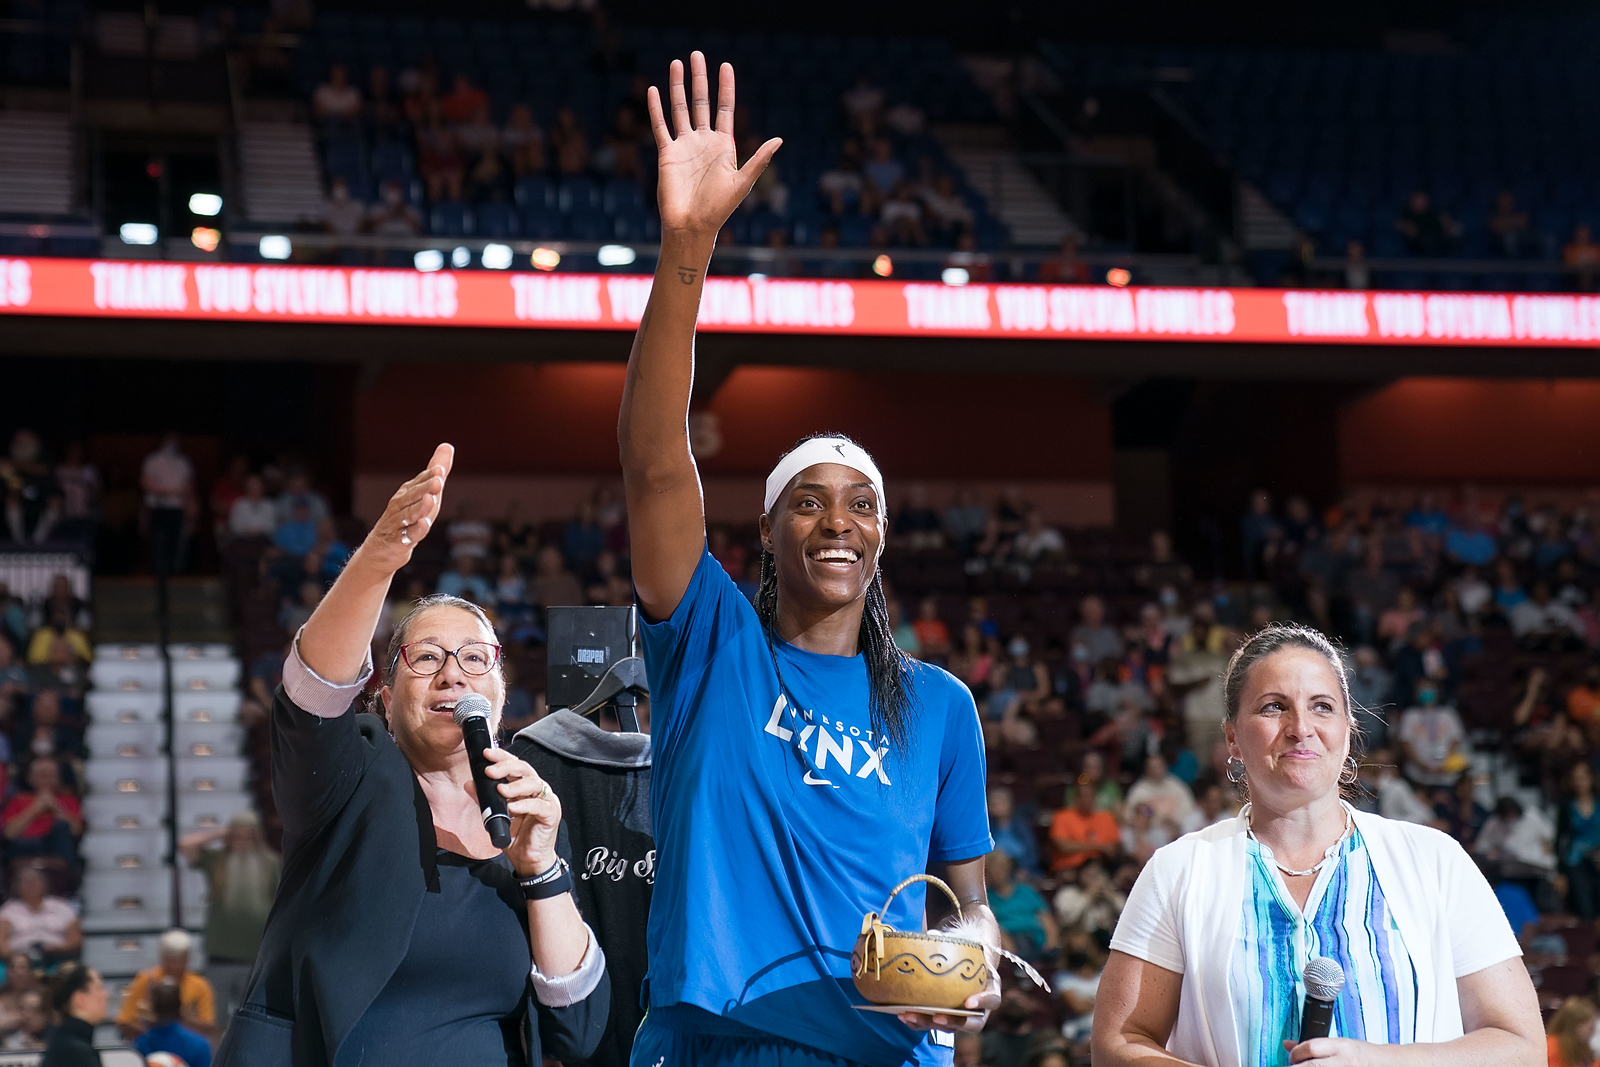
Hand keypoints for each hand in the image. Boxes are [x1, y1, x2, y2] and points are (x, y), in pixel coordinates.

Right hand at [357, 444, 452, 574]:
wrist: (383, 548)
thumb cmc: (408, 516)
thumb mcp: (425, 494)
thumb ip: (436, 472)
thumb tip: (447, 445)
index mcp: (408, 492)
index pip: (420, 481)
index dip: (430, 475)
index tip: (440, 468)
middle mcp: (401, 505)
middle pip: (414, 495)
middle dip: (426, 487)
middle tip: (438, 480)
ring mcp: (399, 523)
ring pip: (410, 513)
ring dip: (421, 507)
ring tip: (430, 499)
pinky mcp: (399, 540)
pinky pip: (409, 535)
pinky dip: (416, 530)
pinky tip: (423, 524)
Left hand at [483, 748, 560, 877]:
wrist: (528, 860)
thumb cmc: (516, 836)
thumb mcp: (496, 815)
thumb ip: (484, 800)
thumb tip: (470, 784)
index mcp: (525, 787)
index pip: (515, 766)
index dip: (502, 757)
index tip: (486, 754)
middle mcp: (537, 790)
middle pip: (525, 769)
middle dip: (506, 767)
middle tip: (490, 771)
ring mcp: (546, 800)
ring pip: (534, 783)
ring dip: (515, 786)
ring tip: (500, 790)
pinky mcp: (551, 814)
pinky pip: (539, 805)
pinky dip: (524, 804)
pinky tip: (512, 808)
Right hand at [648, 52, 780, 237]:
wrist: (692, 224)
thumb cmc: (719, 208)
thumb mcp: (742, 182)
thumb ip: (759, 160)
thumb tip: (779, 140)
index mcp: (723, 145)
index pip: (725, 108)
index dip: (725, 87)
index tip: (725, 66)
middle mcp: (703, 141)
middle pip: (701, 102)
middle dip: (700, 79)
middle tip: (697, 54)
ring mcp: (685, 146)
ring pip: (680, 109)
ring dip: (678, 87)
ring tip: (677, 63)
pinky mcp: (667, 154)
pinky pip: (661, 126)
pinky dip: (656, 109)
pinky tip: (654, 90)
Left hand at [895, 944, 1001, 1033]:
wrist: (963, 959)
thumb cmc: (966, 950)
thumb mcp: (969, 944)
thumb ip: (956, 941)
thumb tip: (932, 934)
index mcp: (990, 987)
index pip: (992, 999)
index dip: (982, 1002)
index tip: (968, 1002)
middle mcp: (980, 1007)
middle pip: (972, 1023)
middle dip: (954, 1022)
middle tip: (936, 1017)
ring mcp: (962, 1016)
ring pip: (950, 1028)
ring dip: (928, 1024)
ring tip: (910, 1015)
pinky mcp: (945, 1018)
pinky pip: (932, 1025)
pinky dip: (917, 1022)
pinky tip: (903, 1014)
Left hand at [1283, 1037, 1372, 1064]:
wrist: (1385, 1065)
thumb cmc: (1362, 1054)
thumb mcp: (1339, 1044)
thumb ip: (1315, 1045)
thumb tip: (1287, 1045)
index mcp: (1341, 1046)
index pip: (1311, 1047)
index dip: (1296, 1052)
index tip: (1292, 1056)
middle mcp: (1344, 1061)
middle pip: (1311, 1065)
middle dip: (1296, 1066)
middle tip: (1291, 1066)